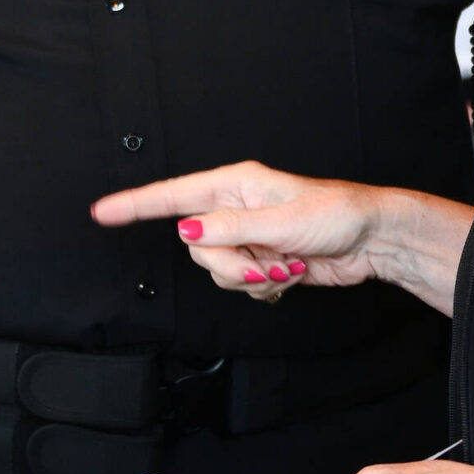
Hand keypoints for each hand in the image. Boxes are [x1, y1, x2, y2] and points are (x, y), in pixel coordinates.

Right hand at [92, 161, 471, 316]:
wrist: (371, 241)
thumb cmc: (336, 214)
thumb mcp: (281, 221)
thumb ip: (230, 229)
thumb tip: (187, 231)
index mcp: (234, 185)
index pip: (172, 195)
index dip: (134, 205)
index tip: (101, 212)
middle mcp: (235, 209)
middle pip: (196, 247)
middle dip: (229, 264)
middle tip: (267, 263)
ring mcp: (247, 237)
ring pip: (216, 270)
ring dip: (250, 278)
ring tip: (284, 267)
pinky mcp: (260, 261)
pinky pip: (239, 285)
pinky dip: (262, 288)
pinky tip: (288, 275)